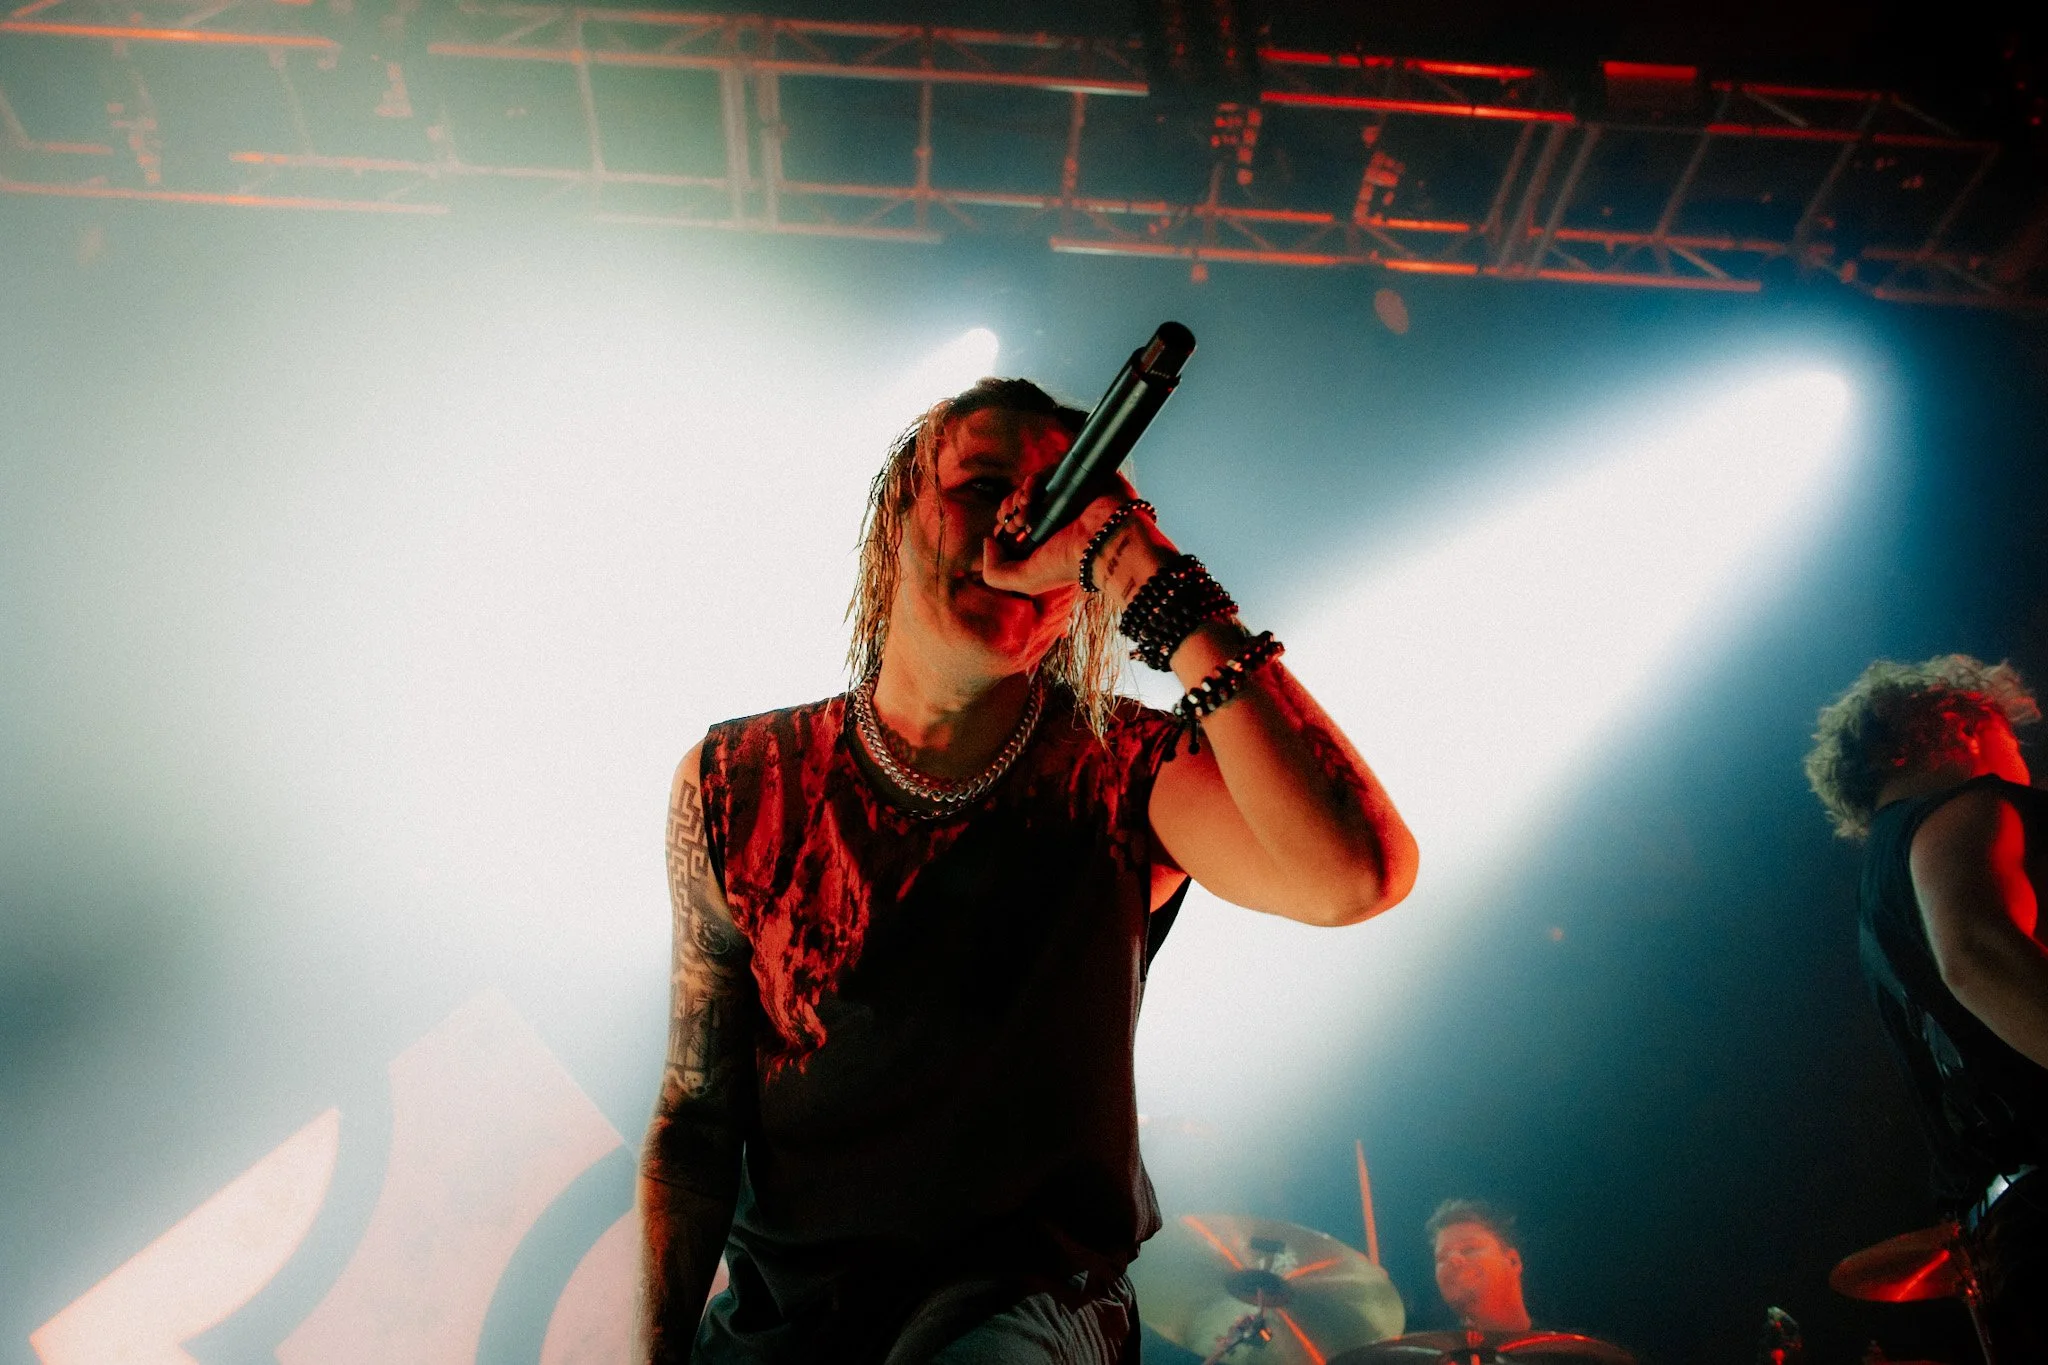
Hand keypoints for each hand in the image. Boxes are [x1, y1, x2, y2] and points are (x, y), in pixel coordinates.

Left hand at [981, 473, 1142, 598]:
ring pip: (1027, 487)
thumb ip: (995, 573)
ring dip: (1017, 497)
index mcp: (1044, 539)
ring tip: (1025, 510)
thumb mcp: (1025, 580)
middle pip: (1016, 503)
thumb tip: (987, 542)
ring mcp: (1062, 497)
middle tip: (1016, 523)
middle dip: (1008, 512)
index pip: (1013, 524)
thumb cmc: (1069, 564)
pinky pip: (1043, 472)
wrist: (1105, 542)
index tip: (1007, 533)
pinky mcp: (1072, 478)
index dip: (1004, 525)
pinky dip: (1030, 483)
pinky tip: (1032, 496)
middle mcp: (1053, 518)